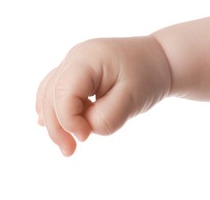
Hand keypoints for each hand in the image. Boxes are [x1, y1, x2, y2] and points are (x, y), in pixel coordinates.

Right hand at [36, 36, 171, 155]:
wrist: (160, 59)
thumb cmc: (148, 76)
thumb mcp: (132, 99)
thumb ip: (106, 117)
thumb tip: (84, 129)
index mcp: (88, 58)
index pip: (63, 92)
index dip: (68, 120)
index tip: (86, 137)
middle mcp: (76, 56)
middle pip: (52, 94)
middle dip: (57, 126)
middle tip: (69, 152)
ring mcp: (75, 62)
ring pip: (50, 92)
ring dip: (54, 119)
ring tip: (65, 145)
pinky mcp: (79, 71)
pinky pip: (57, 88)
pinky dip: (54, 107)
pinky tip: (48, 123)